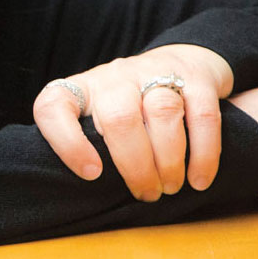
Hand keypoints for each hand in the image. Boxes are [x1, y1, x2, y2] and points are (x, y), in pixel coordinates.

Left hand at [33, 43, 233, 200]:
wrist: (181, 60)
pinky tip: (199, 179)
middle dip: (135, 165)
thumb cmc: (133, 106)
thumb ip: (93, 146)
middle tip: (147, 194)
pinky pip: (202, 115)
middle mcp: (115, 78)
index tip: (91, 174)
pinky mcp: (196, 77)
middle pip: (119, 117)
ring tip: (171, 187)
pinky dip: (204, 152)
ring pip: (162, 112)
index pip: (53, 106)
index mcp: (83, 91)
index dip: (65, 142)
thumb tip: (90, 198)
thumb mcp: (101, 118)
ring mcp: (155, 72)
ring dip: (169, 159)